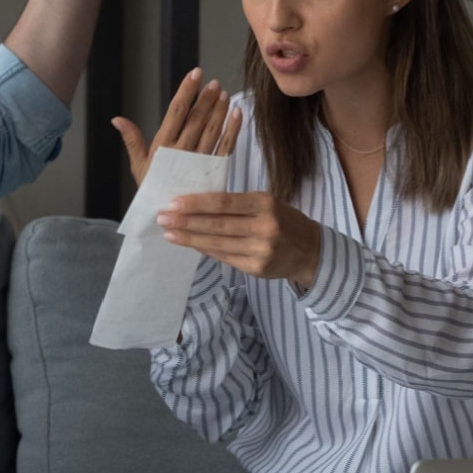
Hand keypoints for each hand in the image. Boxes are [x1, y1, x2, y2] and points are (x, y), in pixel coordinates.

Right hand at [112, 67, 241, 187]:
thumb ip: (132, 140)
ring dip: (219, 110)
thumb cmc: (152, 189)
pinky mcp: (214, 171)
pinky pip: (226, 147)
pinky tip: (237, 114)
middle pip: (196, 119)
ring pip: (212, 130)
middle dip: (205, 99)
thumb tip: (116, 119)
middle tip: (214, 82)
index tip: (195, 74)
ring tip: (223, 93)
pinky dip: (233, 130)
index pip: (176, 112)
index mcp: (163, 147)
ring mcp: (200, 161)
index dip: (186, 91)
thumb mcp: (138, 166)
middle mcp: (182, 152)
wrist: (169, 218)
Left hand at [156, 192, 323, 290]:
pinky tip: (190, 245)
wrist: (309, 250)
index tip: (172, 203)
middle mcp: (264, 227)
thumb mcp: (264, 203)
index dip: (196, 204)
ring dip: (190, 239)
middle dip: (186, 222)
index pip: (223, 203)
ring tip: (170, 234)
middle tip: (162, 219)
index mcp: (264, 203)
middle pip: (217, 225)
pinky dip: (205, 250)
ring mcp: (261, 251)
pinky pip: (224, 258)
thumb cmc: (281, 219)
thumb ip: (235, 205)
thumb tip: (194, 206)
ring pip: (217, 244)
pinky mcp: (256, 269)